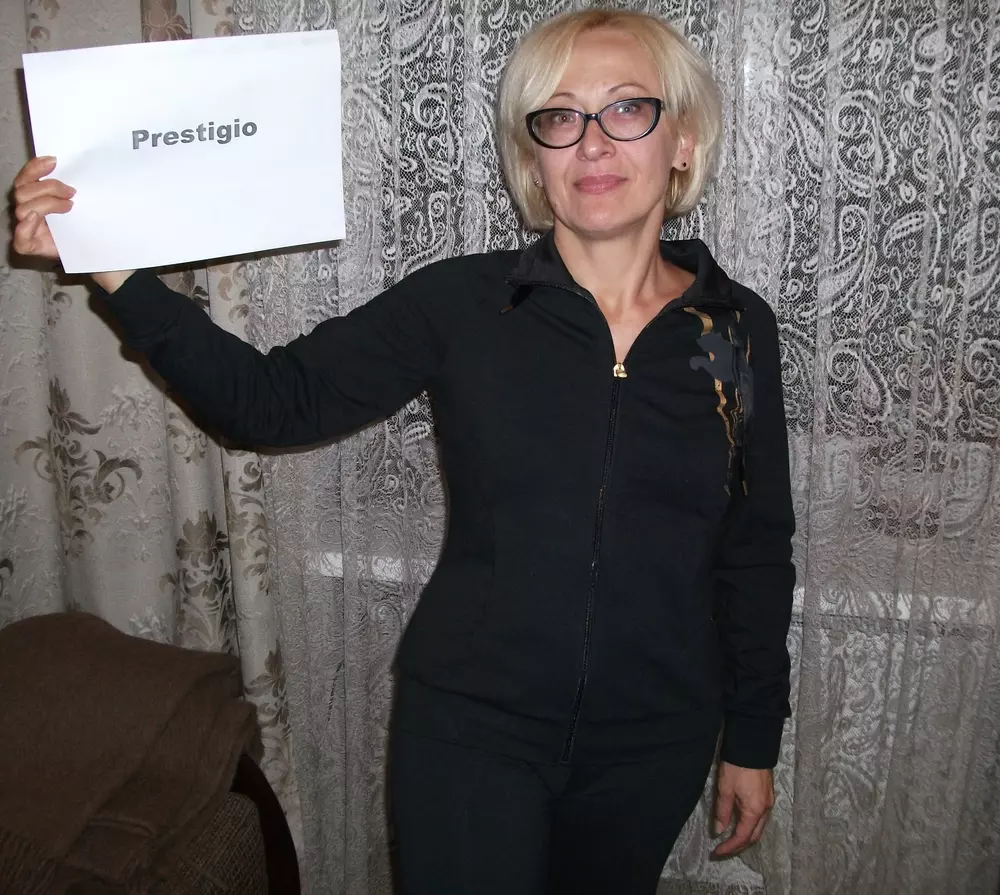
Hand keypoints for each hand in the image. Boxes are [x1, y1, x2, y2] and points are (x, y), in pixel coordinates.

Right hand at [11, 156, 132, 292]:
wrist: (99, 252)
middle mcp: (28, 211)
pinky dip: (25, 227)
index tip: (55, 161)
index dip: (35, 167)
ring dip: (47, 203)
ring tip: (70, 206)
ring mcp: (28, 229)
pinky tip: (35, 219)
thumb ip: (72, 187)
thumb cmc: (88, 225)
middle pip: (22, 191)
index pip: (25, 177)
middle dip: (49, 187)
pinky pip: (20, 238)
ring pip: (23, 209)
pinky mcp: (32, 247)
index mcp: (35, 197)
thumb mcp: (82, 202)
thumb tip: (73, 167)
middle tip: (72, 193)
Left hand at [711, 761, 773, 857]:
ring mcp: (769, 802)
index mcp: (754, 811)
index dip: (729, 847)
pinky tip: (739, 822)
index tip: (716, 852)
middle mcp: (765, 809)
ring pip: (759, 827)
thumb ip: (723, 811)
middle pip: (754, 836)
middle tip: (722, 850)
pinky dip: (750, 825)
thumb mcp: (725, 789)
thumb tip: (719, 830)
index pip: (742, 837)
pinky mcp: (768, 794)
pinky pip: (760, 818)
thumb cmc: (737, 766)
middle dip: (739, 846)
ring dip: (745, 836)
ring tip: (729, 839)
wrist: (752, 744)